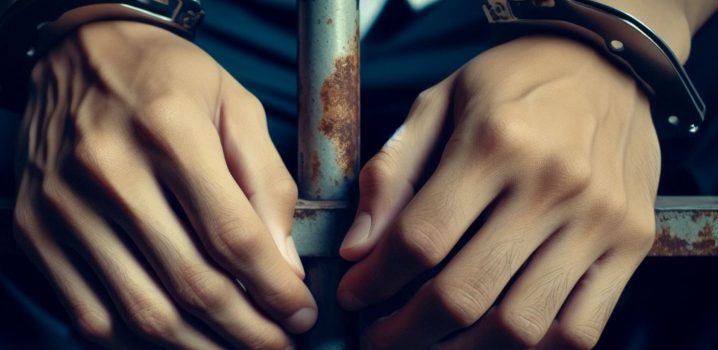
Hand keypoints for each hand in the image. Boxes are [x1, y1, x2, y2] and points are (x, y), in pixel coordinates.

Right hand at [14, 21, 314, 348]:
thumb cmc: (165, 74)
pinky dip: (137, 341)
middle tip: (278, 344)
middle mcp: (111, 172)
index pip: (232, 237)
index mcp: (170, 132)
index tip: (300, 313)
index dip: (274, 289)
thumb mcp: (236, 107)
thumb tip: (283, 265)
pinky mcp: (36, 229)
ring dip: (199, 346)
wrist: (79, 50)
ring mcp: (64, 207)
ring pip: (142, 311)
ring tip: (237, 347)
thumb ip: (266, 184)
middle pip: (192, 284)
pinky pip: (88, 313)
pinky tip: (177, 338)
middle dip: (248, 330)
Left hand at [337, 35, 659, 348]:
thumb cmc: (513, 82)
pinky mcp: (633, 243)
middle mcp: (553, 184)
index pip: (421, 238)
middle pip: (465, 292)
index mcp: (496, 142)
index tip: (354, 294)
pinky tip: (492, 339)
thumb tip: (358, 248)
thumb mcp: (439, 102)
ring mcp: (599, 220)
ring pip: (521, 325)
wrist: (607, 62)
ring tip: (430, 344)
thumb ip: (392, 173)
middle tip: (380, 335)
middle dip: (406, 332)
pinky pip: (581, 328)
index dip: (375, 280)